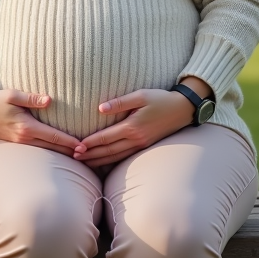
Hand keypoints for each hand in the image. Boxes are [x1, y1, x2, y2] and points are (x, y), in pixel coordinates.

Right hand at [0, 89, 83, 155]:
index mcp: (26, 127)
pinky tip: (59, 151)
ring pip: (47, 150)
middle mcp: (25, 138)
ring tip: (78, 155)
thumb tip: (49, 100)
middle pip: (53, 148)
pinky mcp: (18, 142)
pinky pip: (39, 149)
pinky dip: (51, 150)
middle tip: (88, 154)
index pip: (54, 137)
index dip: (70, 142)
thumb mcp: (12, 95)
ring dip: (62, 153)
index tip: (84, 145)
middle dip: (70, 151)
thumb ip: (31, 98)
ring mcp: (21, 142)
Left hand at [74, 88, 194, 167]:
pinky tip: (104, 162)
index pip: (106, 137)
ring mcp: (141, 145)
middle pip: (109, 151)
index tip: (77, 146)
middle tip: (75, 157)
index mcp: (132, 127)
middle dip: (91, 155)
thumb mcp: (140, 95)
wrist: (183, 109)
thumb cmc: (160, 99)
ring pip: (116, 156)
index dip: (90, 143)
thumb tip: (100, 109)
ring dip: (100, 160)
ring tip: (85, 162)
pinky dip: (112, 160)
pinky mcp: (145, 146)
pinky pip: (125, 156)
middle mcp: (136, 139)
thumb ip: (120, 102)